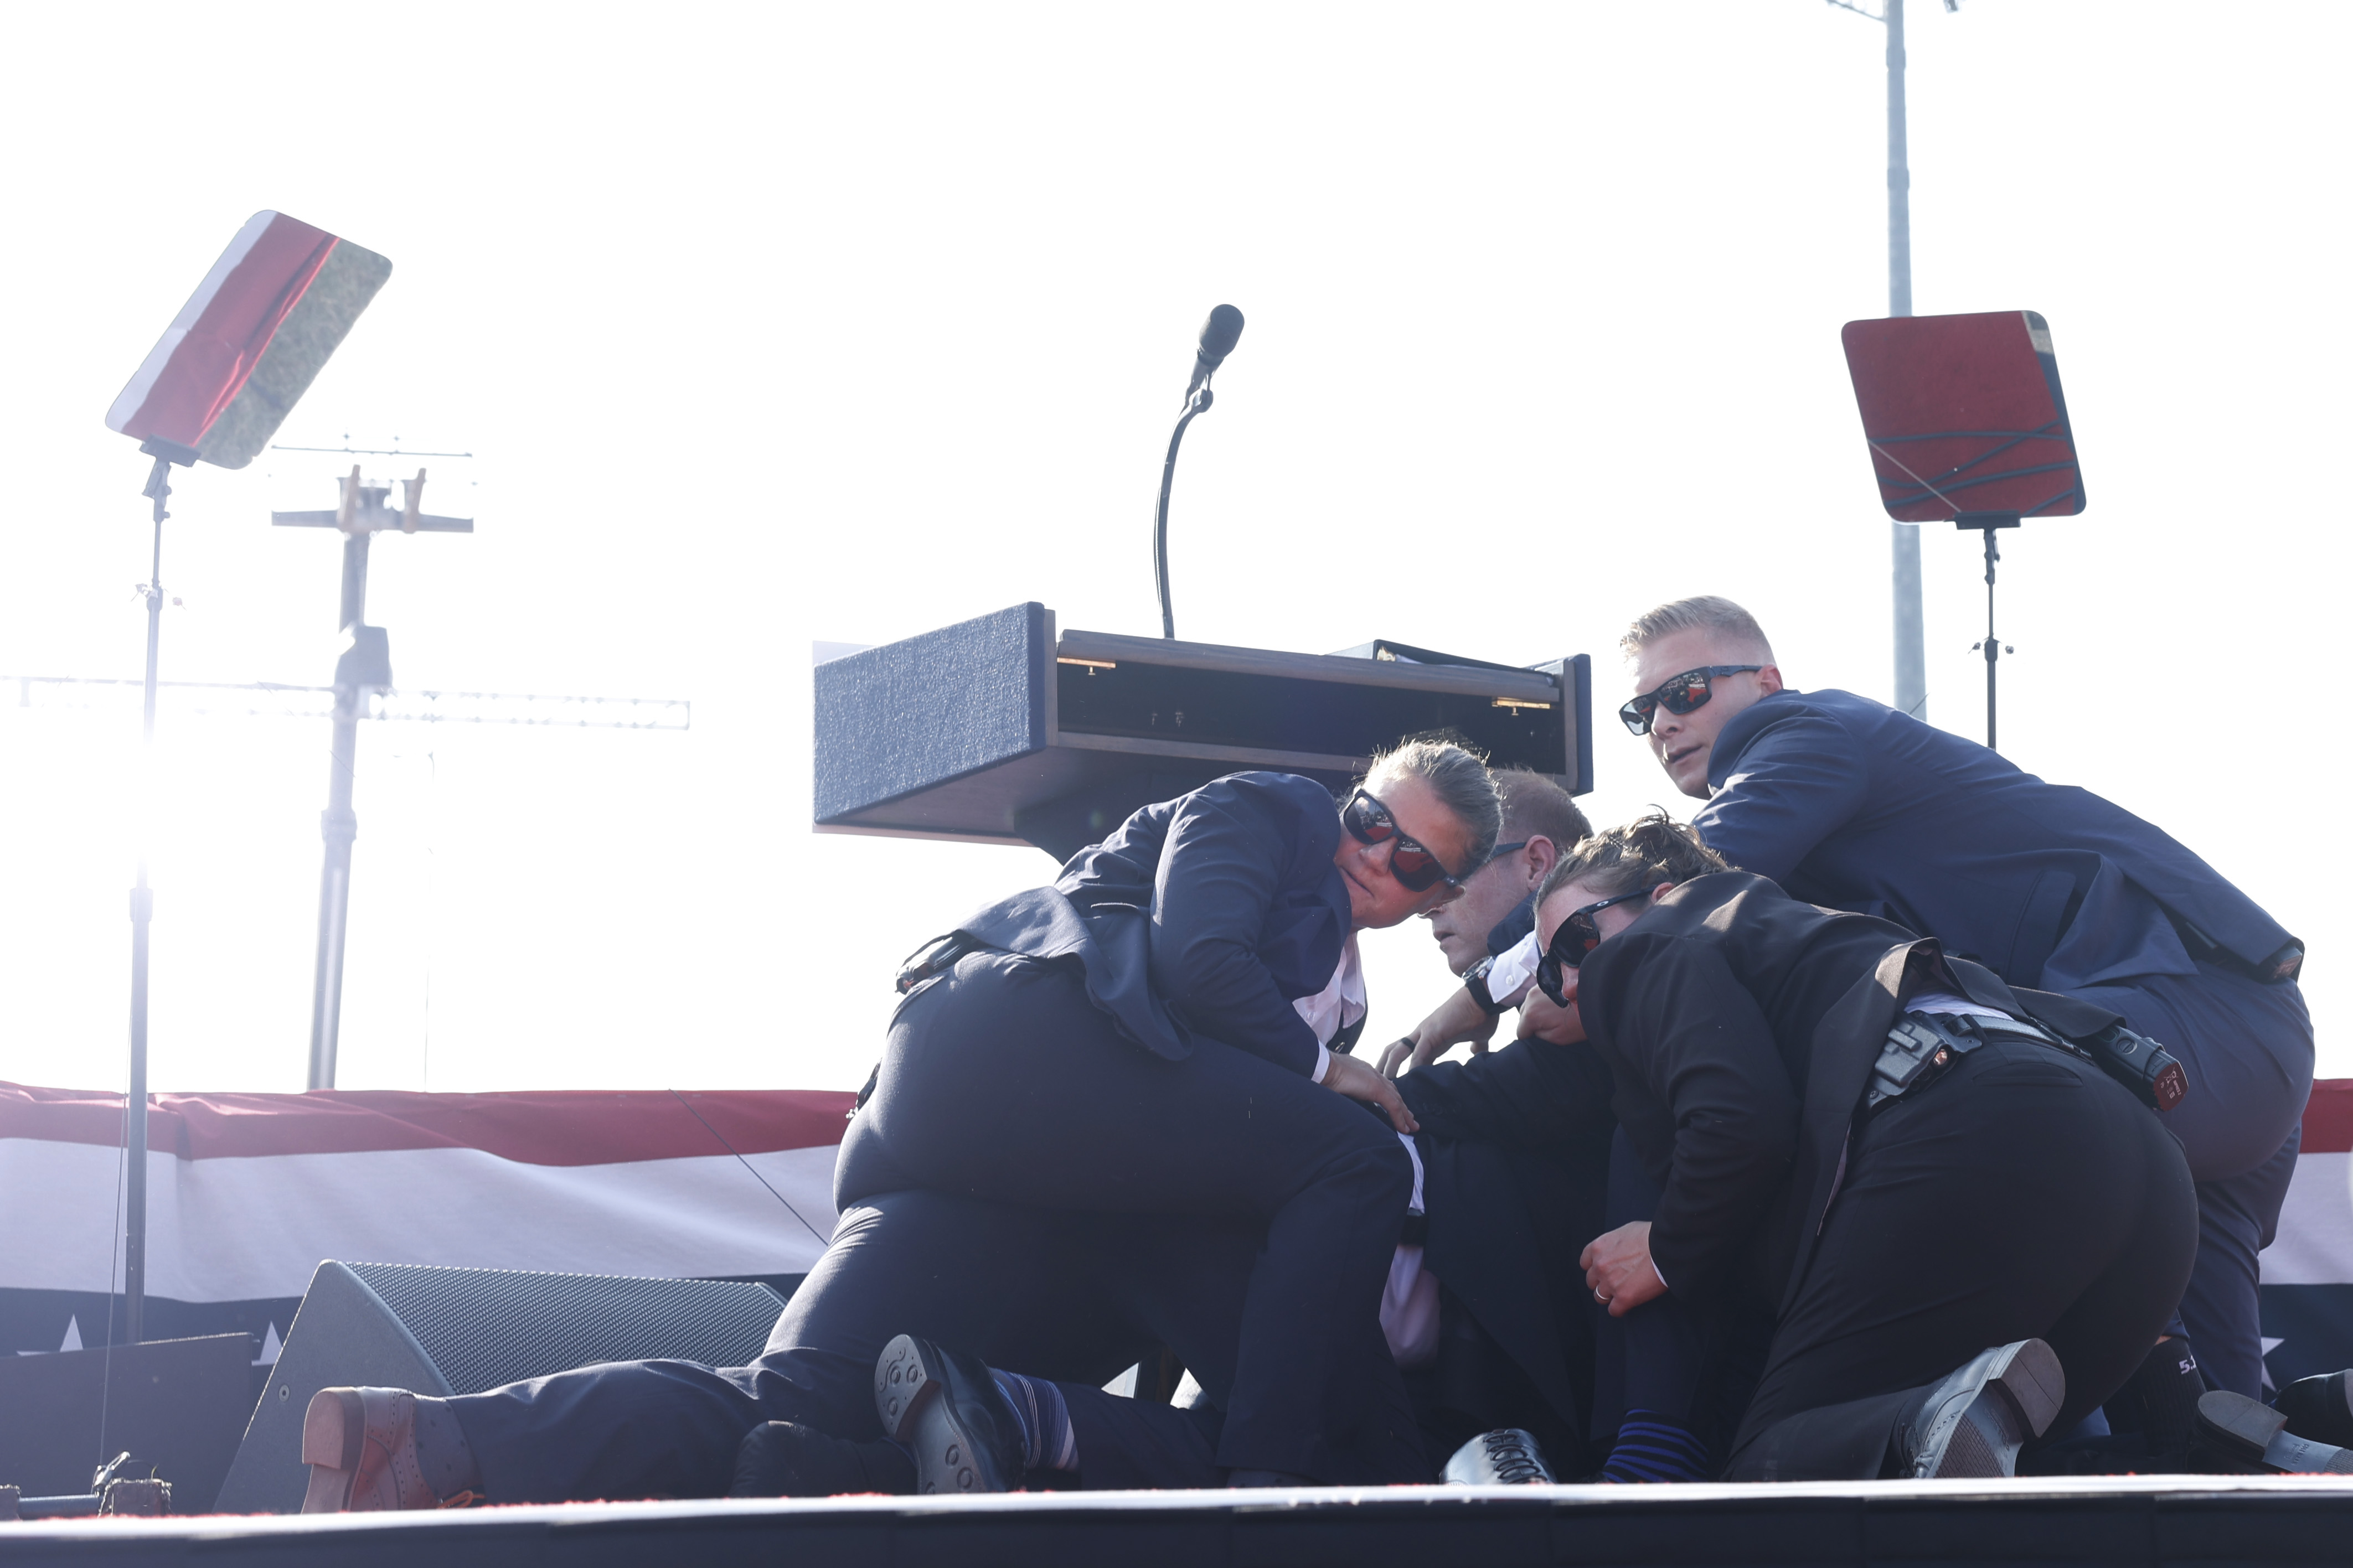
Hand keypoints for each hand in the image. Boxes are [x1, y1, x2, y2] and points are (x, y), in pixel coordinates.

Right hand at [1322, 1051, 1419, 1134]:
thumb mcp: (1337, 1083)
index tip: (1396, 1109)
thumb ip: (1344, 1090)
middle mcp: (1372, 1074)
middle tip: (1410, 1119)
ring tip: (1412, 1127)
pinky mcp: (1376, 1089)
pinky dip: (1400, 1118)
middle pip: (1393, 1092)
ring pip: (1397, 1100)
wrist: (1322, 1066)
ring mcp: (1376, 1080)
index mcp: (1363, 1072)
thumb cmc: (1323, 1074)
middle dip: (1402, 1107)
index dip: (1391, 1098)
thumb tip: (1341, 1097)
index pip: (1382, 1086)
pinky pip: (1393, 1107)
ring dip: (1405, 1115)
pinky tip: (1405, 1129)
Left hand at [1377, 987, 1499, 1077]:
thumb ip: (1475, 1046)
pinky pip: (1419, 1051)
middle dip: (1383, 1068)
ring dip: (1391, 1070)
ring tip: (1387, 1088)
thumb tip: (1476, 1052)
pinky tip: (1410, 1080)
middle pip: (1393, 1051)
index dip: (1399, 1069)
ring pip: (1398, 1051)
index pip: (1407, 1055)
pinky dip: (1413, 1066)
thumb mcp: (1477, 1036)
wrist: (1484, 997)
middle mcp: (1422, 1034)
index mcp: (1430, 1037)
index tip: (1394, 1085)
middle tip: (1377, 1086)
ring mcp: (1425, 1032)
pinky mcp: (1433, 1031)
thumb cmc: (1481, 1015)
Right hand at [1516, 979, 1585, 1044]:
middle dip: (1533, 1023)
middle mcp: (1530, 997)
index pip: (1520, 1032)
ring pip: (1530, 1005)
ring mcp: (1537, 987)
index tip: (1543, 1038)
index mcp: (1531, 1013)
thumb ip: (1538, 1036)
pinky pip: (1538, 996)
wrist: (1597, 998)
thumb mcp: (1558, 1038)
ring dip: (1538, 1012)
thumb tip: (1532, 1032)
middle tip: (1551, 1026)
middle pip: (1523, 1017)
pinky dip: (1544, 1002)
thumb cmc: (1579, 1021)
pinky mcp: (1546, 981)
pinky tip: (1558, 1006)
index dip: (1530, 1038)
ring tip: (1556, 1015)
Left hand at [1580, 1221, 1664, 1317]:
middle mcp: (1600, 1266)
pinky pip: (1614, 1311)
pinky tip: (1627, 1305)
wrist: (1665, 1247)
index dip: (1595, 1268)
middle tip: (1616, 1282)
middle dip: (1602, 1282)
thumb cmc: (1650, 1236)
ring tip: (1622, 1294)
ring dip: (1609, 1297)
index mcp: (1598, 1248)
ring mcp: (1610, 1283)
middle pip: (1591, 1281)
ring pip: (1600, 1297)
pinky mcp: (1624, 1298)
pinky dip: (1620, 1309)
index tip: (1603, 1271)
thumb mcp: (1623, 1231)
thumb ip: (1612, 1244)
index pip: (1585, 1263)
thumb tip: (1615, 1250)